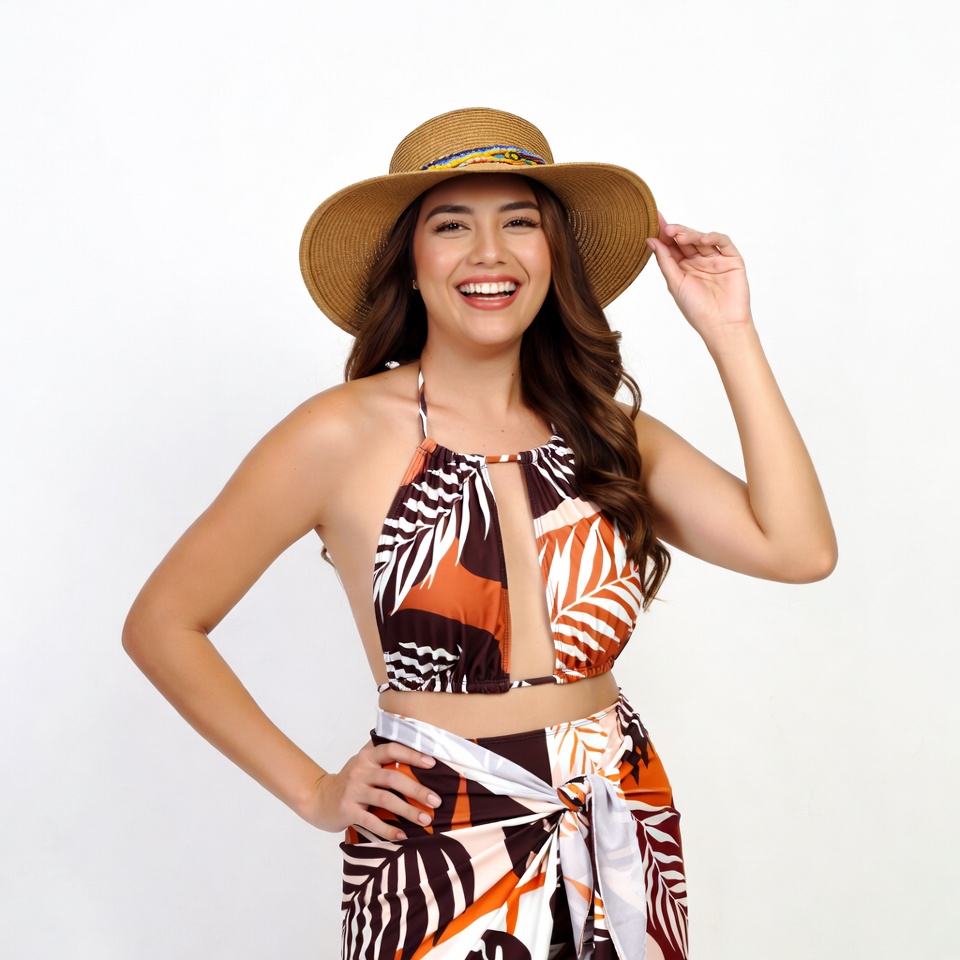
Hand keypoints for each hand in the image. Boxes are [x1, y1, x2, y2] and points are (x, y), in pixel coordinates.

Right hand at [308, 740, 440, 840]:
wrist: (318, 799)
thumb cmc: (350, 782)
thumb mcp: (364, 763)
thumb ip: (384, 757)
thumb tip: (421, 754)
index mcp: (367, 756)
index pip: (392, 749)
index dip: (412, 754)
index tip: (432, 763)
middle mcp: (360, 771)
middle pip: (393, 778)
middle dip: (417, 790)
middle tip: (436, 801)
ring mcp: (353, 791)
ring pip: (385, 799)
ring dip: (408, 810)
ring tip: (426, 819)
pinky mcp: (347, 810)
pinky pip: (371, 820)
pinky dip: (388, 829)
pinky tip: (402, 835)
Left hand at [647, 213, 752, 340]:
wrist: (720, 325)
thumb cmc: (696, 309)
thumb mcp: (675, 283)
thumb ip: (664, 261)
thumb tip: (651, 240)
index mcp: (683, 268)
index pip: (672, 246)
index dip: (663, 234)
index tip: (653, 220)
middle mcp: (699, 261)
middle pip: (687, 240)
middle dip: (676, 232)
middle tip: (666, 227)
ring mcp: (715, 259)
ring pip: (703, 239)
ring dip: (691, 234)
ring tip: (679, 235)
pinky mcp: (732, 259)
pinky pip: (723, 242)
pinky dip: (713, 237)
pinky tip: (703, 239)